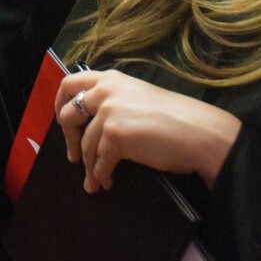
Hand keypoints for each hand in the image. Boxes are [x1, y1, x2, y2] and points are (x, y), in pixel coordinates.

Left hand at [54, 70, 240, 192]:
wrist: (199, 132)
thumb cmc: (176, 117)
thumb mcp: (139, 96)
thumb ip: (115, 101)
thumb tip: (95, 123)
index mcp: (111, 79)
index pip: (70, 83)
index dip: (61, 103)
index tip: (63, 121)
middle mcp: (106, 91)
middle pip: (68, 114)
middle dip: (68, 138)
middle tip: (74, 155)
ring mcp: (109, 113)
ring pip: (85, 145)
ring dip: (89, 167)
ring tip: (95, 180)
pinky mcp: (115, 136)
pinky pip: (99, 162)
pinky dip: (101, 175)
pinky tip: (108, 181)